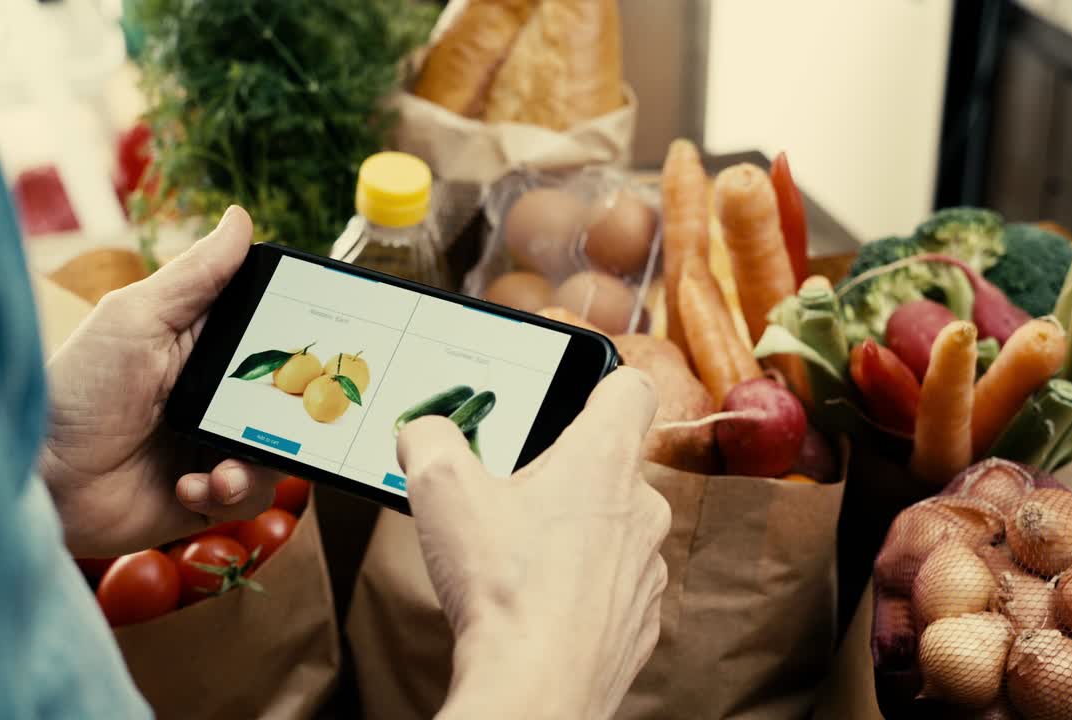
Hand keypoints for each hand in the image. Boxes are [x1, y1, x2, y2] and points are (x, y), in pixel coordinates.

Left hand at [40, 206, 280, 556]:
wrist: (39, 480)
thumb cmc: (76, 390)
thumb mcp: (136, 319)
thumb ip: (196, 276)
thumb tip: (242, 217)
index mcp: (204, 347)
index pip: (270, 335)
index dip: (300, 337)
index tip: (327, 338)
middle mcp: (216, 396)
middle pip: (286, 397)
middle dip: (295, 410)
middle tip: (301, 413)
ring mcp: (213, 445)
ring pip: (277, 451)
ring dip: (257, 462)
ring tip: (223, 468)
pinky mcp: (207, 494)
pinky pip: (249, 494)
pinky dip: (228, 491)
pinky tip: (190, 486)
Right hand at [397, 369, 670, 719]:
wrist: (536, 689)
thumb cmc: (502, 588)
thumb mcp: (441, 491)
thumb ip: (429, 439)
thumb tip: (423, 430)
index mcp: (604, 458)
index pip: (631, 387)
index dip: (602, 381)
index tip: (573, 396)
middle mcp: (642, 506)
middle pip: (614, 463)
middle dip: (565, 471)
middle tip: (513, 492)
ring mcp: (648, 566)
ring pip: (615, 527)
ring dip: (576, 532)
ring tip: (520, 555)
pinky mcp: (641, 618)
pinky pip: (614, 584)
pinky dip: (583, 587)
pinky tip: (539, 602)